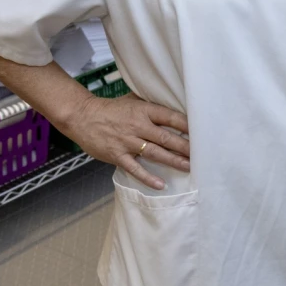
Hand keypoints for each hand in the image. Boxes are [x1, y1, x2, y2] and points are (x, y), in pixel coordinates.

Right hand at [60, 92, 190, 189]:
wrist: (82, 117)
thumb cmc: (111, 109)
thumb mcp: (132, 100)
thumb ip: (150, 105)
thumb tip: (173, 105)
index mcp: (144, 111)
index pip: (170, 117)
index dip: (187, 125)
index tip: (202, 131)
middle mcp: (138, 126)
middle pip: (167, 138)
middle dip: (186, 147)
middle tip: (202, 153)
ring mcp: (128, 142)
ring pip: (155, 153)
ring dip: (173, 161)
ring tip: (189, 167)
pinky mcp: (118, 156)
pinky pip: (135, 169)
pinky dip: (148, 177)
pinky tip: (161, 184)